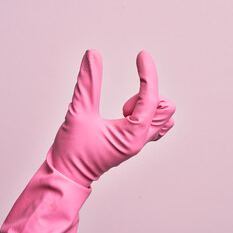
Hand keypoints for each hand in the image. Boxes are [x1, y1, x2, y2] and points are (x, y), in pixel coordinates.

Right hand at [49, 50, 175, 187]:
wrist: (67, 176)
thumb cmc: (72, 151)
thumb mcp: (78, 112)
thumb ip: (87, 83)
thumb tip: (93, 56)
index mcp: (132, 135)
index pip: (150, 97)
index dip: (147, 73)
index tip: (142, 55)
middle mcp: (140, 140)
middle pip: (165, 108)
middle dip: (148, 95)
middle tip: (122, 102)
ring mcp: (138, 143)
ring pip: (162, 117)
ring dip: (148, 105)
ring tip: (124, 110)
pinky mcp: (132, 143)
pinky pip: (154, 125)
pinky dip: (146, 113)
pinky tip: (127, 114)